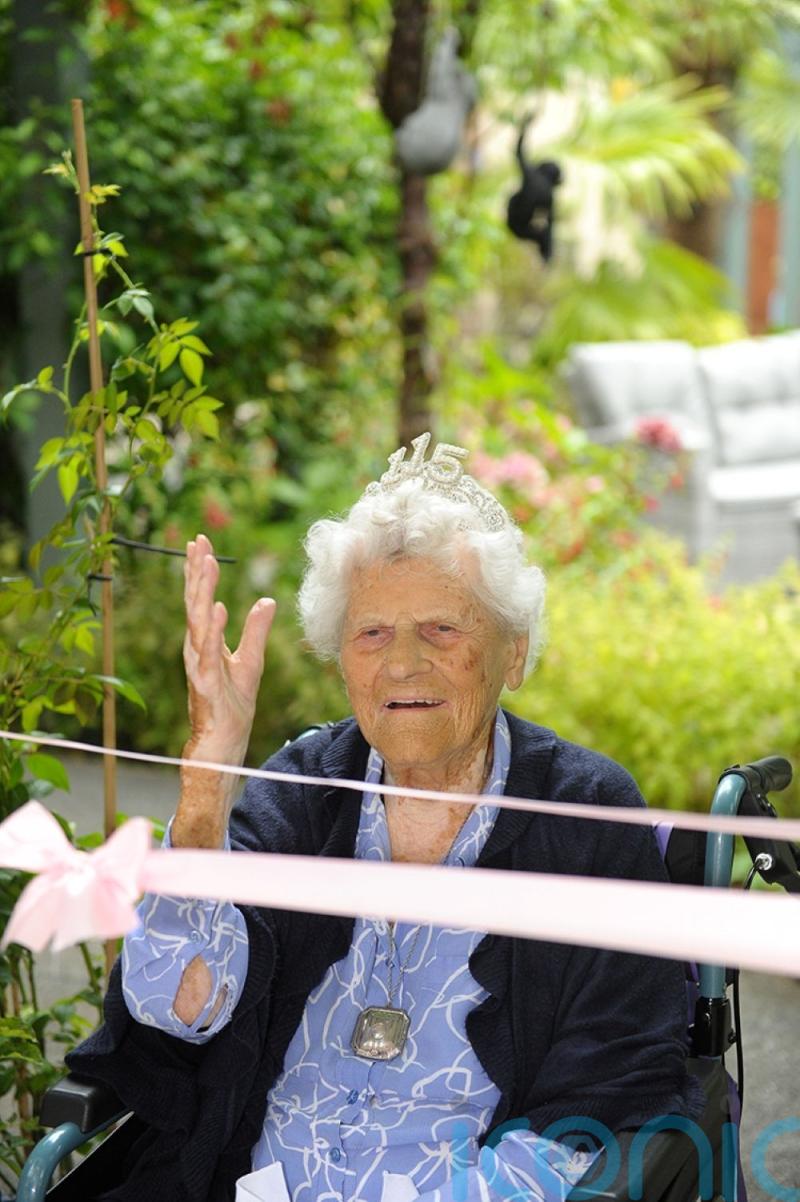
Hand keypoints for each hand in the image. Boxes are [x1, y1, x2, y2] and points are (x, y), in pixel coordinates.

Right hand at [175, 534, 274, 845]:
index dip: (200, 571)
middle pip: (194, 603)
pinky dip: (211, 629)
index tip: (200, 542)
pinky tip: (215, 607)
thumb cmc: (232, 706)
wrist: (223, 744)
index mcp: (205, 642)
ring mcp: (199, 666)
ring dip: (200, 592)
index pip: (200, 599)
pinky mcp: (206, 683)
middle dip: (195, 571)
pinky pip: (208, 652)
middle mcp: (197, 650)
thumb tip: (266, 600)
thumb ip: (255, 631)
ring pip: (196, 621)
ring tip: (206, 563)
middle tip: (198, 541)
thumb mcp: (251, 662)